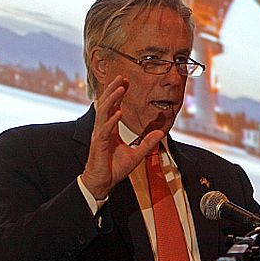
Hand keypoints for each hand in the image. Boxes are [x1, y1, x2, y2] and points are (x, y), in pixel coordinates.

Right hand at [81, 75, 163, 199]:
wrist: (103, 183)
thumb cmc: (114, 168)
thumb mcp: (136, 154)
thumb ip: (147, 142)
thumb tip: (160, 132)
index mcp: (110, 129)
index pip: (113, 107)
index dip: (118, 94)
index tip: (125, 82)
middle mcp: (103, 129)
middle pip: (106, 104)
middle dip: (113, 90)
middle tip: (121, 77)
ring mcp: (99, 136)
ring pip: (103, 113)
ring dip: (111, 100)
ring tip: (120, 88)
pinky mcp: (99, 145)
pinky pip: (104, 130)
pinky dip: (111, 121)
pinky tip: (118, 112)